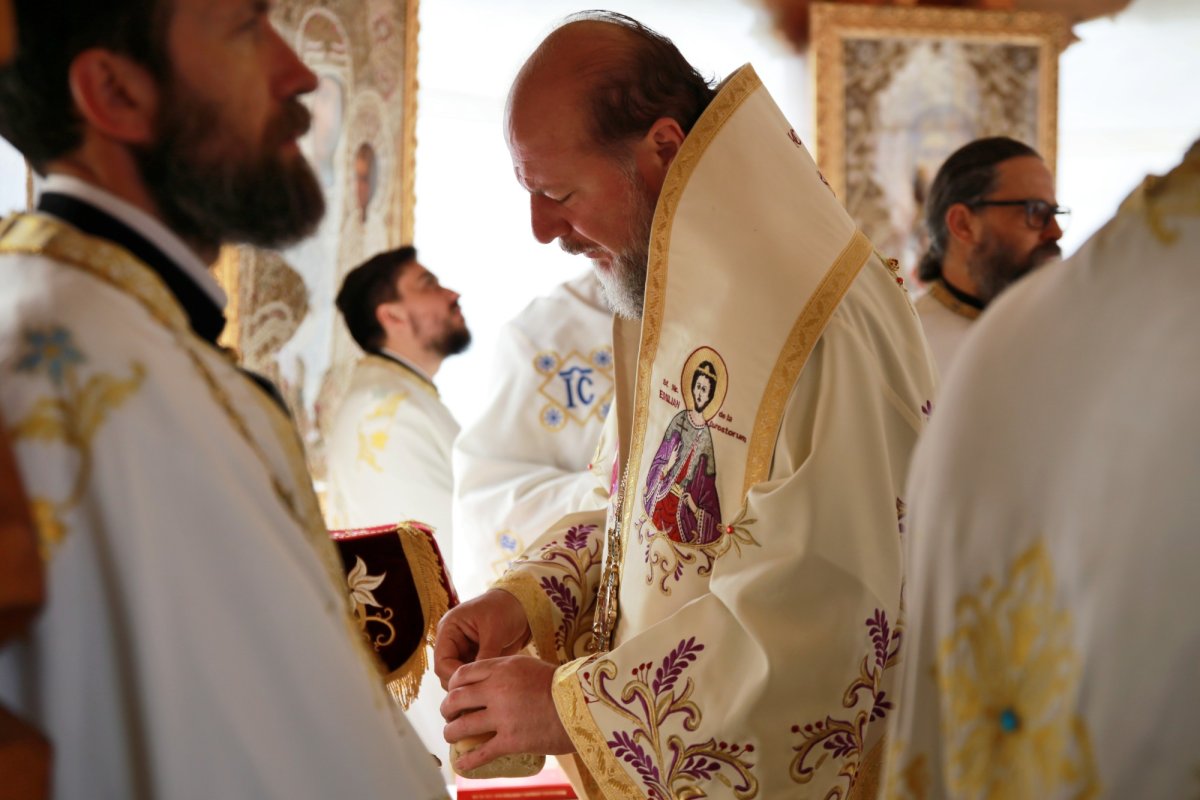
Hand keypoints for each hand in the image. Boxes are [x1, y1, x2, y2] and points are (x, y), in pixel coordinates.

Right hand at [434, 588, 529, 688]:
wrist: (523, 606)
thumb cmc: (506, 609)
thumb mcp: (495, 632)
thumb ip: (485, 656)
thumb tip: (477, 682)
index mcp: (449, 629)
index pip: (442, 661)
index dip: (454, 676)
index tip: (472, 686)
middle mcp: (452, 641)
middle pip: (446, 673)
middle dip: (461, 685)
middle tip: (478, 696)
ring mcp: (463, 651)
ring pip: (458, 678)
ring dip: (469, 687)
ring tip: (485, 697)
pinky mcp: (475, 658)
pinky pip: (471, 676)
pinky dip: (478, 684)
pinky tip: (489, 692)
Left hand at [441, 655, 573, 767]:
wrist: (584, 705)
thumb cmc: (562, 684)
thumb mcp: (530, 666)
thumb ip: (507, 671)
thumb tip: (491, 679)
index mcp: (501, 668)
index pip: (462, 674)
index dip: (452, 686)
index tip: (454, 693)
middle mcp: (496, 690)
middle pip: (456, 699)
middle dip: (447, 710)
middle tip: (450, 716)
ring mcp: (502, 716)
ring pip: (461, 727)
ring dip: (451, 734)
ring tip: (452, 737)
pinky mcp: (511, 740)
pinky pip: (481, 753)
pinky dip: (467, 761)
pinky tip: (462, 764)